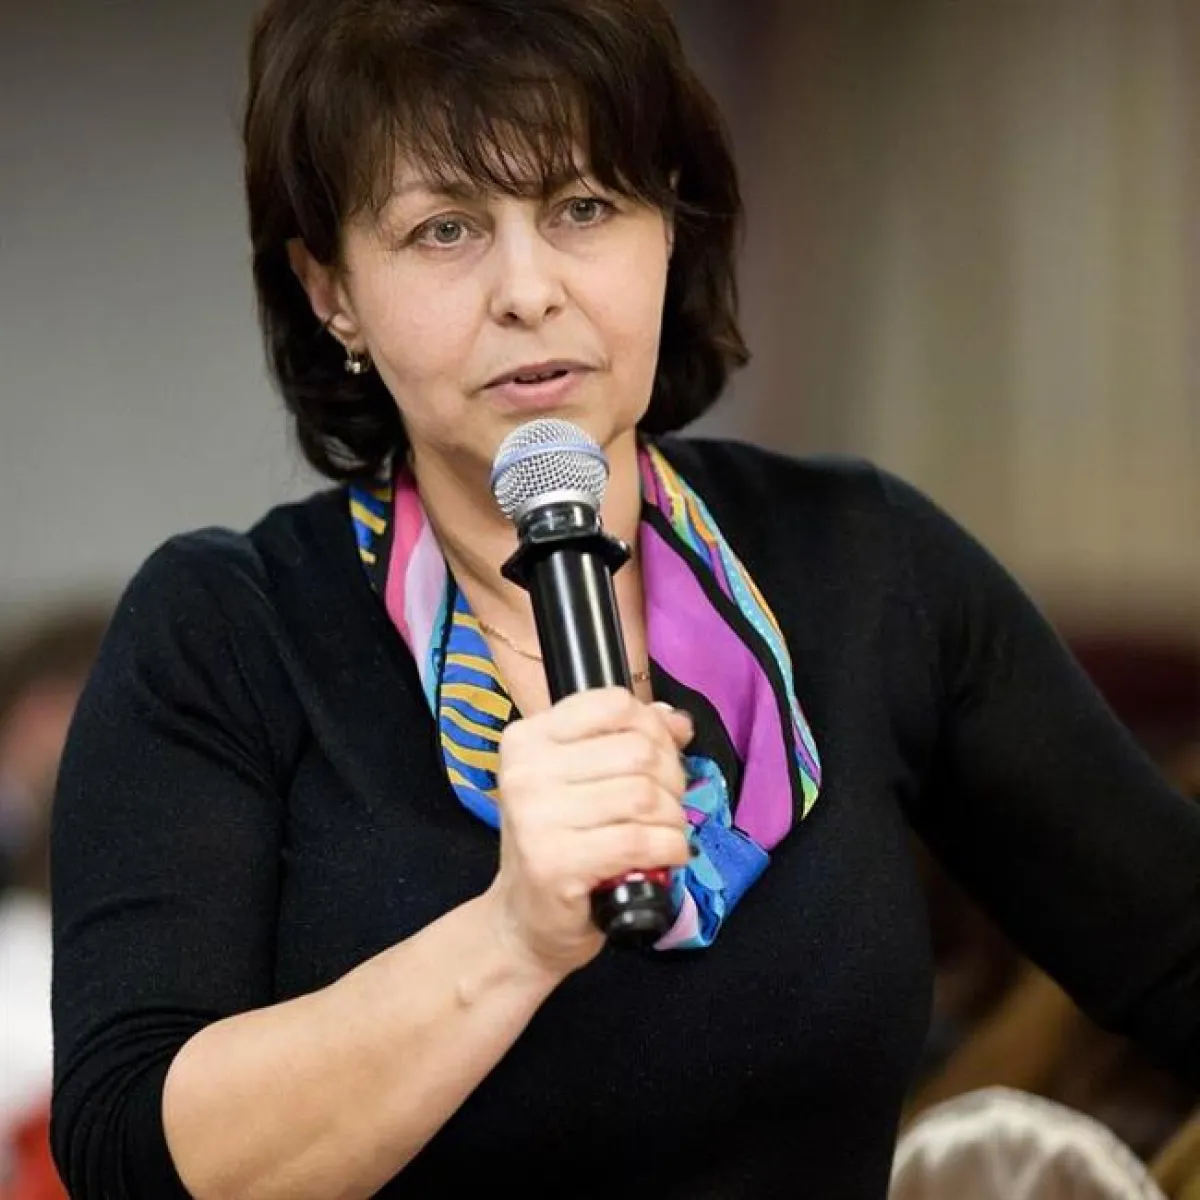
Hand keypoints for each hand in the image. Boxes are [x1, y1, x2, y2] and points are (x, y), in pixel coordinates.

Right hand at [484, 688, 693, 978]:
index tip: (659, 757)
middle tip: (666, 806)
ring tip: (665, 834)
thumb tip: (677, 722)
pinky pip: (641, 840)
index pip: (613, 704)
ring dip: (673, 819)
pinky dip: (670, 848)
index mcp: (528, 737)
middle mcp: (525, 771)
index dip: (653, 728)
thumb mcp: (583, 780)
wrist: (523, 920)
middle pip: (638, 751)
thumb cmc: (559, 842)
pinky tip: (666, 856)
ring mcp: (537, 817)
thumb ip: (627, 742)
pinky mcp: (555, 862)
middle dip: (672, 779)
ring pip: (645, 796)